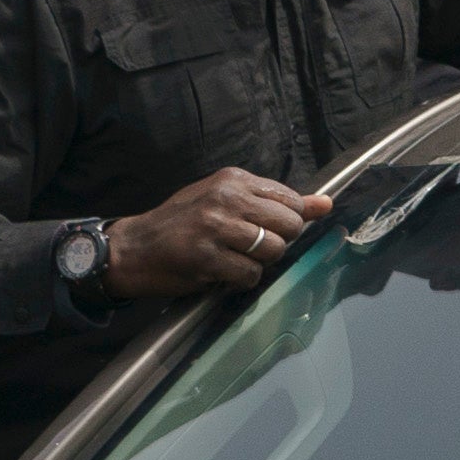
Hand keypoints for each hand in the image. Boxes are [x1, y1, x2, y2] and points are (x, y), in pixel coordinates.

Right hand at [100, 166, 329, 307]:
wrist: (133, 248)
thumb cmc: (181, 223)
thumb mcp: (225, 200)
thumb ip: (274, 202)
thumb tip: (326, 204)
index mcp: (233, 179)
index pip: (290, 200)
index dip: (287, 221)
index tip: (267, 229)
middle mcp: (226, 198)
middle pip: (289, 226)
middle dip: (278, 243)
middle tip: (250, 247)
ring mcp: (216, 228)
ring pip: (273, 251)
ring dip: (259, 263)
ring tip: (234, 258)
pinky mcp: (207, 258)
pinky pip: (251, 275)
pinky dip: (242, 280)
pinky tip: (222, 272)